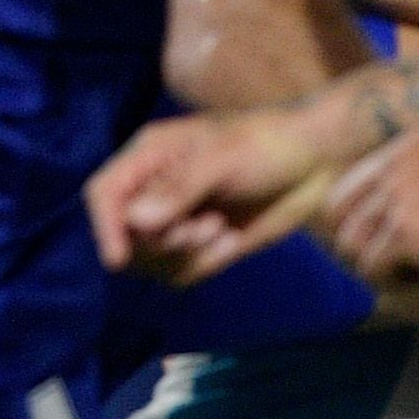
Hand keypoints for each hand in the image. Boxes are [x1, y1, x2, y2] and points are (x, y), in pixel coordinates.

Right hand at [86, 105, 337, 284]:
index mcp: (150, 156)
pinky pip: (181, 274)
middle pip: (125, 236)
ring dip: (186, 255)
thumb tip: (136, 221)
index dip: (105, 227)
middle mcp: (154, 190)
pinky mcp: (200, 245)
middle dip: (161, 243)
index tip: (119, 258)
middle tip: (202, 226)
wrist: (314, 161)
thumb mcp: (223, 159)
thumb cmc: (266, 144)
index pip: (105, 195)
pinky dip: (205, 265)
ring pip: (152, 263)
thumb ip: (179, 189)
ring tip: (220, 229)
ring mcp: (177, 220)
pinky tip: (231, 241)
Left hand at [318, 129, 418, 280]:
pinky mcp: (403, 230)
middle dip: (362, 245)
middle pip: (338, 215)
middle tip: (403, 264)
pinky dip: (398, 280)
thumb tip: (407, 215)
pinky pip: (372, 267)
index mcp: (406, 147)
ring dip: (382, 266)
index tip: (397, 245)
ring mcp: (394, 196)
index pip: (351, 189)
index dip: (364, 223)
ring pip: (351, 246)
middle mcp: (392, 166)